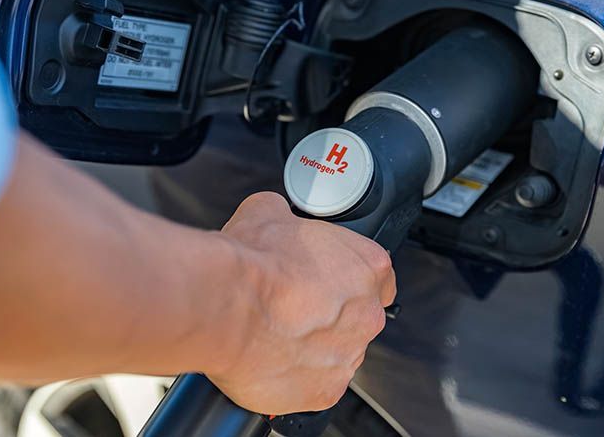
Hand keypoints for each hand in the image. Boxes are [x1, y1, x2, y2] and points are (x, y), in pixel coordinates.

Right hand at [208, 192, 395, 414]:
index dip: (348, 276)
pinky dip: (296, 376)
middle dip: (329, 314)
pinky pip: (316, 384)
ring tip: (274, 334)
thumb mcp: (267, 211)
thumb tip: (276, 214)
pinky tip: (271, 359)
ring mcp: (349, 356)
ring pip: (336, 352)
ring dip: (313, 346)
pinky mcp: (325, 391)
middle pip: (358, 317)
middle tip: (292, 306)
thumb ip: (286, 215)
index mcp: (367, 266)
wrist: (225, 306)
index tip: (326, 280)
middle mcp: (367, 314)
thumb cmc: (251, 263)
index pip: (377, 275)